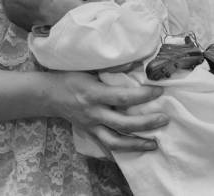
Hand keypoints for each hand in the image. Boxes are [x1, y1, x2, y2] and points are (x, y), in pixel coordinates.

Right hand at [44, 70, 167, 151]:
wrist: (50, 95)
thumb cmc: (70, 77)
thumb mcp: (89, 67)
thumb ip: (112, 67)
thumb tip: (136, 62)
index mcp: (94, 94)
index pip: (122, 97)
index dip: (143, 96)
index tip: (159, 91)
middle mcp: (93, 113)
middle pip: (123, 123)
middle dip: (146, 123)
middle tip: (164, 118)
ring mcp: (91, 126)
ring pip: (116, 142)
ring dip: (137, 144)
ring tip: (154, 143)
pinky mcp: (90, 134)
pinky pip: (107, 146)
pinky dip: (123, 150)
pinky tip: (136, 149)